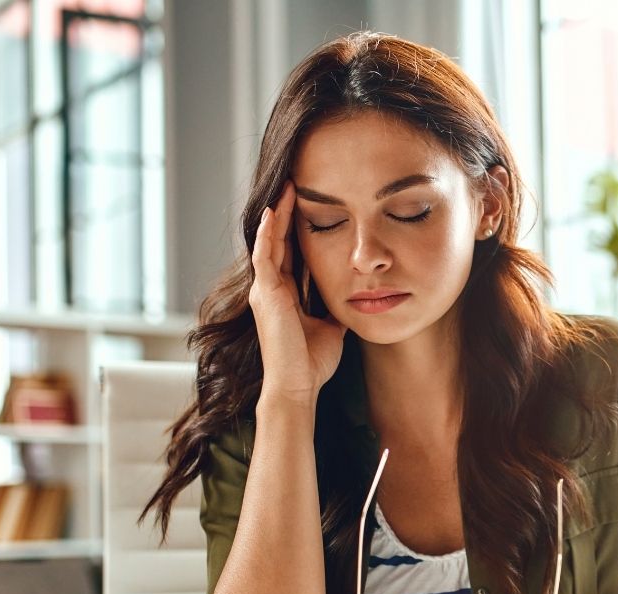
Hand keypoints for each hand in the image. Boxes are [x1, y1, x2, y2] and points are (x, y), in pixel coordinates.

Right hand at [249, 180, 345, 408]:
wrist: (297, 386)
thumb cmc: (311, 363)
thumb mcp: (330, 327)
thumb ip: (335, 309)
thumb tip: (354, 298)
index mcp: (285, 295)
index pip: (290, 253)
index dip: (297, 229)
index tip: (309, 204)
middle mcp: (270, 289)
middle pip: (277, 241)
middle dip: (285, 212)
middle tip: (295, 183)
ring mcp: (265, 290)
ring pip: (268, 241)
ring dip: (276, 214)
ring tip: (286, 187)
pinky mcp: (265, 294)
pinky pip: (264, 255)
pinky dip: (267, 233)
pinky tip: (272, 212)